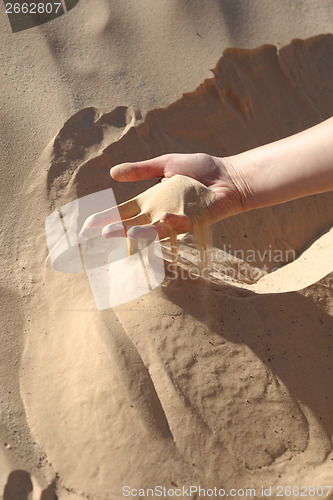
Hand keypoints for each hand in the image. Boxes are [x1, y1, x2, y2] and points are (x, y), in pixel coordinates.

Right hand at [84, 153, 244, 238]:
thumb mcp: (166, 164)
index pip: (124, 210)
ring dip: (136, 233)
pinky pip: (178, 225)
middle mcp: (159, 213)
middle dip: (115, 230)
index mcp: (152, 199)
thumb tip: (112, 173)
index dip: (107, 216)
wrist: (228, 176)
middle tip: (97, 235)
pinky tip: (162, 217)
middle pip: (133, 224)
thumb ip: (141, 170)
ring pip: (152, 230)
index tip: (88, 223)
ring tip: (120, 233)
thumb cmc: (200, 170)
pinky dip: (170, 222)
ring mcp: (175, 220)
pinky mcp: (192, 222)